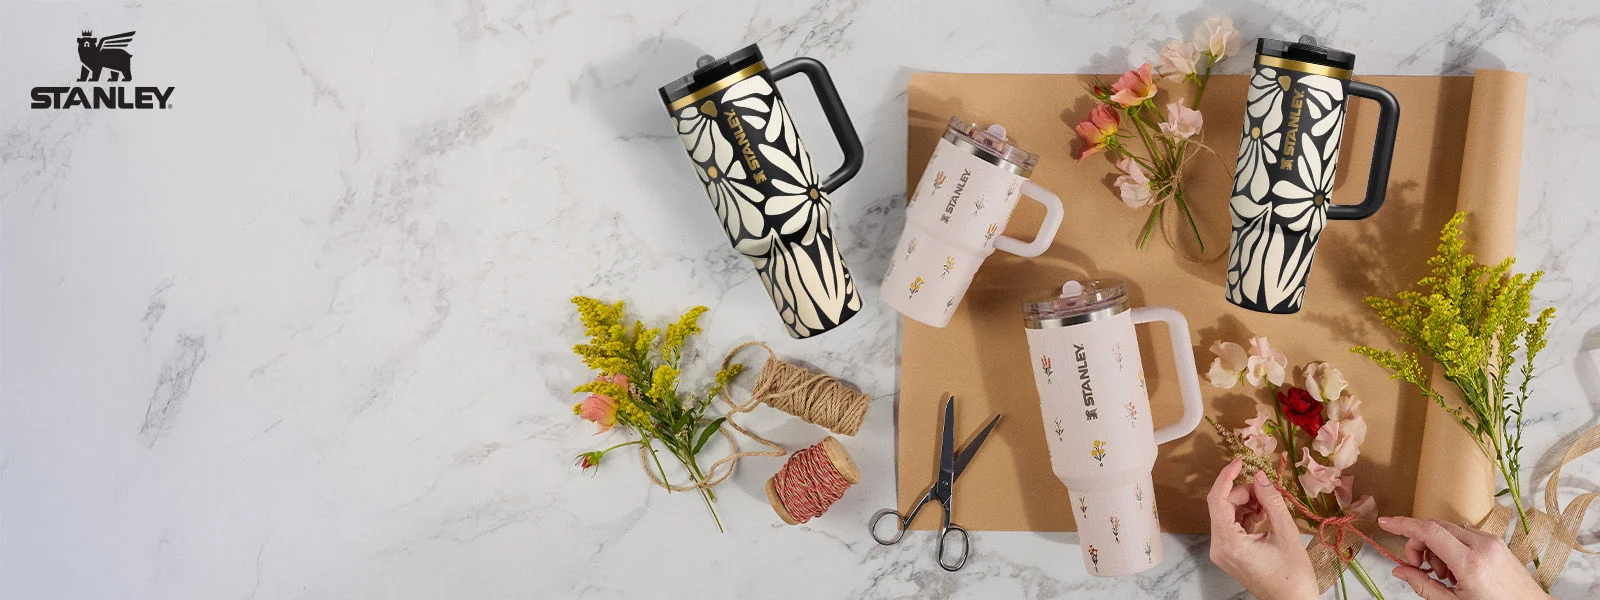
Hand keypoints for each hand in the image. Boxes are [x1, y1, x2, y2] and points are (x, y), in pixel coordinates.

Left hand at [1207, 458, 1317, 599]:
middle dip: (1244, 493)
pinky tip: (1266, 514)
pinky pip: (1232, 525)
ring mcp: (1222, 551)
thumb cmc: (1293, 576)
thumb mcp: (1286, 533)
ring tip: (1271, 505)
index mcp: (1228, 543)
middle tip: (1268, 490)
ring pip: (1227, 514)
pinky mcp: (1229, 553)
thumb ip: (1272, 501)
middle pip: (1222, 506)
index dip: (1227, 477)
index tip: (1240, 462)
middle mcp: (1218, 547)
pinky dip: (1247, 515)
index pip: (1217, 500)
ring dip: (1247, 503)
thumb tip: (1260, 476)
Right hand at [1377, 515, 1550, 599]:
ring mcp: (1491, 541)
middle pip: (1435, 527)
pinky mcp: (1495, 541)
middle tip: (1418, 567)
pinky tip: (1456, 569)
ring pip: (1448, 529)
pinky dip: (1451, 546)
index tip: (1385, 523)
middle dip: (1419, 543)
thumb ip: (1423, 585)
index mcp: (1471, 563)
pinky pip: (1462, 534)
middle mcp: (1482, 545)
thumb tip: (1399, 570)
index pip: (1430, 532)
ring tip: (1443, 574)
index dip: (1403, 525)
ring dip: (1436, 547)